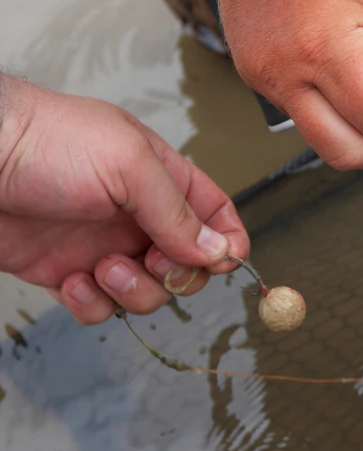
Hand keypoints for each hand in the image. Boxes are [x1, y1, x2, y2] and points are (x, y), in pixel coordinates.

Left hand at [0, 75, 248, 323]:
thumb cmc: (47, 142)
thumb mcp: (129, 165)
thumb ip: (178, 212)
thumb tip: (219, 251)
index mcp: (162, 180)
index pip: (215, 215)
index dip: (227, 242)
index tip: (223, 262)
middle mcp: (138, 217)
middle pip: (188, 265)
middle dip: (178, 274)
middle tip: (153, 260)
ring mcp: (104, 247)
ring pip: (148, 293)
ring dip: (132, 290)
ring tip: (101, 268)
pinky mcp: (66, 275)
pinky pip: (100, 309)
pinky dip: (92, 304)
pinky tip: (70, 281)